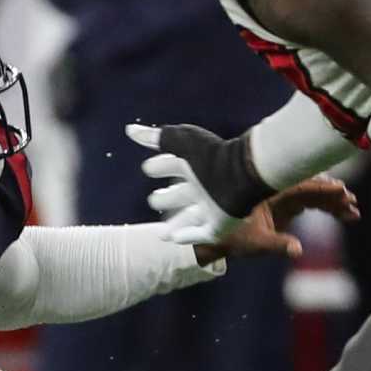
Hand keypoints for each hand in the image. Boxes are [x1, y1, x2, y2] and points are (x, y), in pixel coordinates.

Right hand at [126, 122, 273, 244]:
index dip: (159, 167)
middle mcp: (203, 187)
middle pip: (181, 195)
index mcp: (195, 166)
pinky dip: (187, 236)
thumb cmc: (211, 157)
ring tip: (161, 233)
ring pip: (190, 218)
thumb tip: (128, 129)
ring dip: (175, 224)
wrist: (242, 175)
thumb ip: (156, 138)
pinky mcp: (219, 226)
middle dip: (167, 198)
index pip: (172, 167)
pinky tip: (174, 240)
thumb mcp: (181, 142)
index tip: (148, 169)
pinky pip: (200, 234)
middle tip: (154, 201)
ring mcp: (212, 208)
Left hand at [198, 177, 359, 260]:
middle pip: (312, 187)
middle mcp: (279, 188)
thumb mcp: (255, 243)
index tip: (342, 191)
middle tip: (353, 206)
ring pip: (315, 194)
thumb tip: (298, 250)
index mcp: (270, 190)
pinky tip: (344, 216)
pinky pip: (311, 202)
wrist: (218, 235)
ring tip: (354, 213)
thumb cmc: (232, 236)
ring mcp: (283, 195)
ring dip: (334, 202)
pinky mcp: (286, 204)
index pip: (303, 185)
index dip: (324, 188)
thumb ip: (278, 245)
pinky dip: (327, 208)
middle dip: (334, 196)